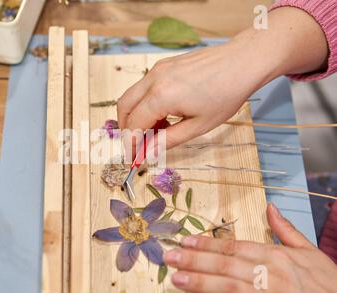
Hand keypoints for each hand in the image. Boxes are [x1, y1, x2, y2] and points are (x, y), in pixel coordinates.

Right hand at [117, 7, 327, 149]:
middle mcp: (153, 80)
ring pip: (132, 95)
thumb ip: (168, 140)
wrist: (242, 62)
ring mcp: (157, 69)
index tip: (134, 157)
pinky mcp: (163, 65)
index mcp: (160, 97)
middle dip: (127, 128)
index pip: (134, 124)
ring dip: (135, 115)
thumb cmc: (226, 95)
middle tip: (138, 144)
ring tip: (156, 131)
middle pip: (124, 107)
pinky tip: (163, 114)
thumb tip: (148, 153)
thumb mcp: (198, 126)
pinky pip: (143, 86)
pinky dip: (145, 103)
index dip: (131, 143)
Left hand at [163, 204, 336, 292]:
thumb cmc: (329, 286)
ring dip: (200, 280)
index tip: (186, 241)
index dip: (208, 244)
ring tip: (177, 276)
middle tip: (170, 256)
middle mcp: (272, 274)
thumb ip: (287, 231)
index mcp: (278, 256)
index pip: (235, 247)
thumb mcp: (311, 254)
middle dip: (195, 259)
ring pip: (228, 286)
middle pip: (226, 264)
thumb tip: (270, 208)